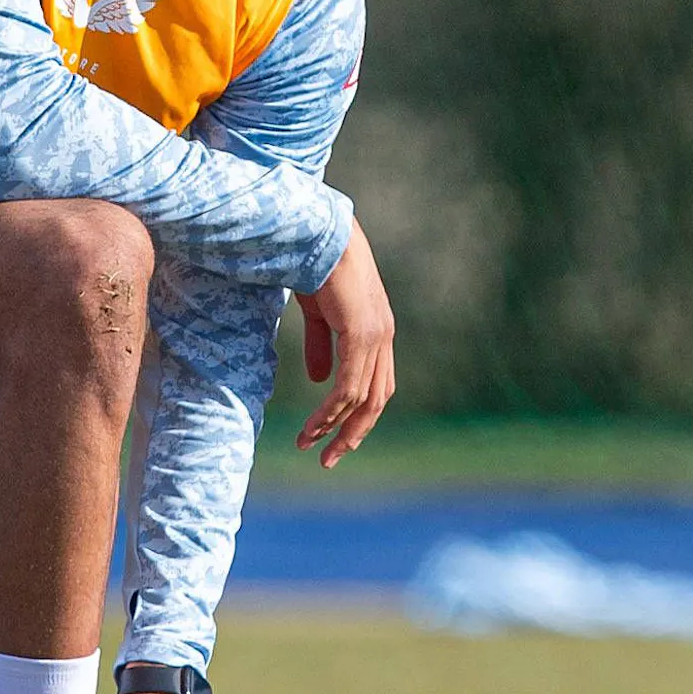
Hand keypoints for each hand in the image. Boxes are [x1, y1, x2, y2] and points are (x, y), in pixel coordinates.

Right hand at [296, 218, 395, 468]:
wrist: (318, 233)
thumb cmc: (315, 264)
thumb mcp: (316, 312)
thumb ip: (320, 345)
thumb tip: (318, 380)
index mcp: (377, 331)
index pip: (376, 386)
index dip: (357, 416)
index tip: (332, 438)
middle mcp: (383, 338)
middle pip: (376, 401)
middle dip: (352, 434)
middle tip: (328, 459)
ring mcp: (375, 337)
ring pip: (361, 399)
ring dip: (334, 428)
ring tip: (309, 445)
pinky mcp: (361, 335)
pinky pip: (348, 386)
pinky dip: (330, 411)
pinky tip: (314, 425)